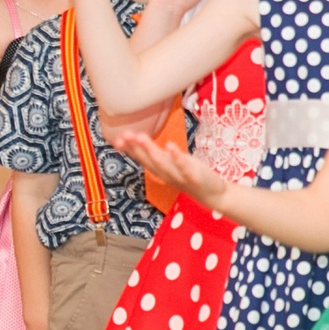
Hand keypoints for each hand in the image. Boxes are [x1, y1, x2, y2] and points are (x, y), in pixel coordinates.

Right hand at [111, 127, 228, 209]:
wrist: (212, 194)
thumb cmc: (189, 175)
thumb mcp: (169, 163)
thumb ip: (155, 153)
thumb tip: (137, 140)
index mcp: (160, 169)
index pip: (141, 158)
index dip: (129, 149)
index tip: (116, 139)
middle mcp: (166, 174)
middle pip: (148, 160)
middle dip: (136, 148)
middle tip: (124, 135)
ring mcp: (179, 176)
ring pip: (162, 164)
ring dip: (150, 151)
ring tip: (140, 137)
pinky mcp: (194, 176)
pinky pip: (183, 166)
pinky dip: (176, 157)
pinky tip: (169, 145)